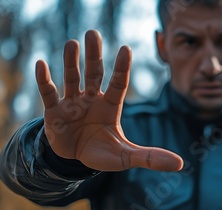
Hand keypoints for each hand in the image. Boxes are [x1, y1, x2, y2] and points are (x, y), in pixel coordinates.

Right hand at [36, 30, 182, 171]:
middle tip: (93, 34)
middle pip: (93, 74)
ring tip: (72, 43)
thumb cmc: (102, 153)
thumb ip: (149, 157)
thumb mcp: (126, 157)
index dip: (121, 68)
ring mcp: (72, 104)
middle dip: (94, 55)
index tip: (125, 48)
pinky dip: (45, 80)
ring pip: (72, 79)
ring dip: (71, 62)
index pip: (118, 84)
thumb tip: (180, 164)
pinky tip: (41, 64)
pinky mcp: (54, 113)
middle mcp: (91, 100)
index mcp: (110, 107)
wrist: (74, 161)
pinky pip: (49, 94)